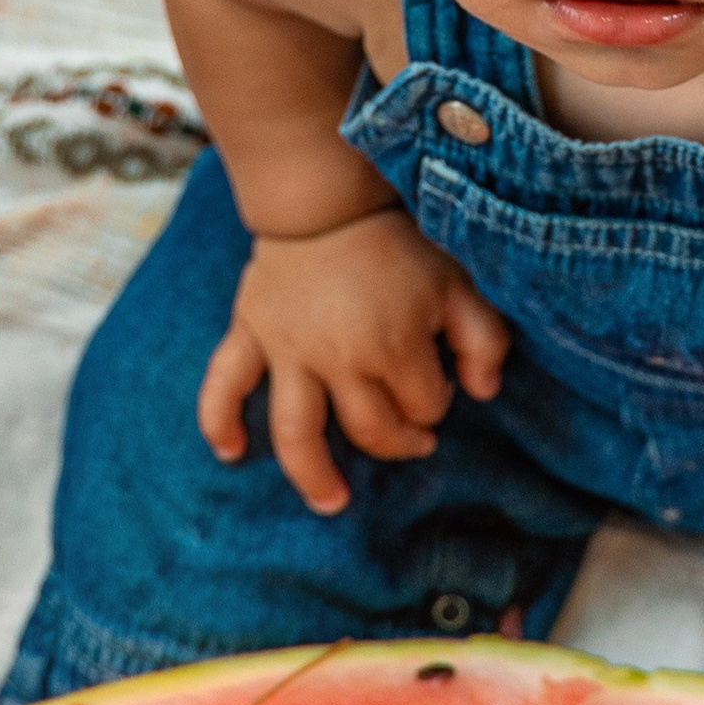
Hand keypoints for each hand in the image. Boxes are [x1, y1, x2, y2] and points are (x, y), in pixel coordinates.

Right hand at [198, 204, 509, 512]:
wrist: (327, 202)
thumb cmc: (399, 246)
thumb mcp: (458, 285)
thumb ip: (484, 341)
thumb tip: (482, 393)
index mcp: (393, 346)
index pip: (424, 406)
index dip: (438, 402)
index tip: (439, 385)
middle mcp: (337, 359)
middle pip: (370, 429)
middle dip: (400, 440)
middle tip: (415, 437)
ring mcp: (288, 352)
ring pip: (294, 431)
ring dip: (312, 474)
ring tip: (331, 502)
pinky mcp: (250, 335)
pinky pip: (224, 384)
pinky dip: (219, 421)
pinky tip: (230, 452)